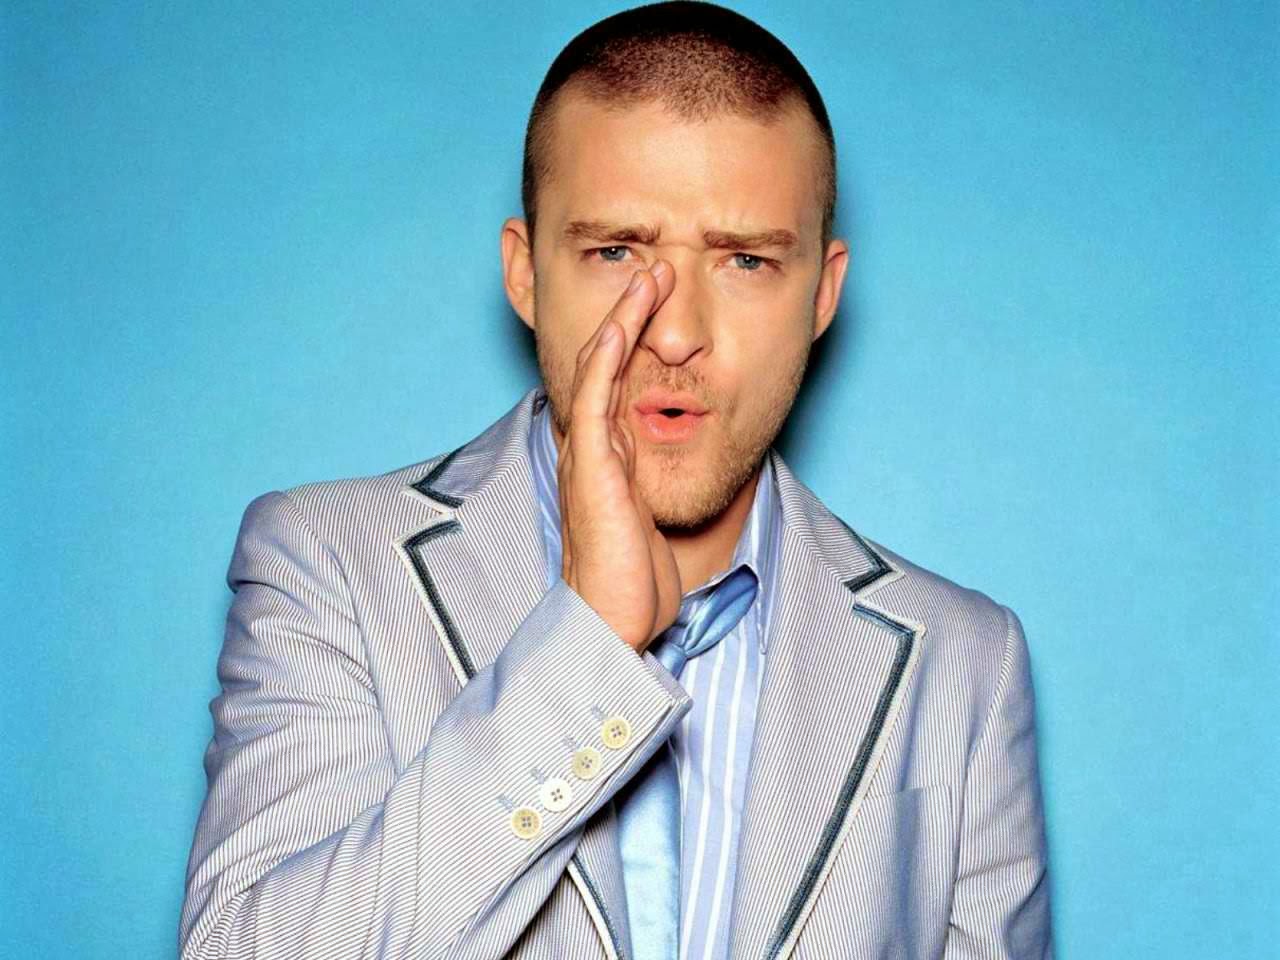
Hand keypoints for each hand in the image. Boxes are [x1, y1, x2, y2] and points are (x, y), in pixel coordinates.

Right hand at [557, 260, 681, 653]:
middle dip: (632, 312)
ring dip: (623, 319)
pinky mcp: (591, 468)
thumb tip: (706, 468)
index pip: (622, 379)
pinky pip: (594, 401)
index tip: (666, 300)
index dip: (641, 335)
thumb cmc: (637, 579)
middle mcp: (594, 445)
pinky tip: (621, 326)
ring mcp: (588, 453)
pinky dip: (606, 358)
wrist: (611, 622)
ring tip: (649, 277)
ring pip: (599, 368)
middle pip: (608, 360)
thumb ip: (672, 489)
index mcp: (611, 454)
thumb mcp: (661, 521)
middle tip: (658, 269)